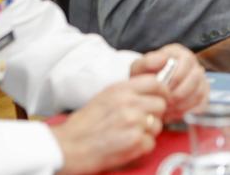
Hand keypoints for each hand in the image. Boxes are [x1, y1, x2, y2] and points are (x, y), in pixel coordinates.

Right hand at [51, 76, 167, 173]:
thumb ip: (129, 92)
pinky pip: (151, 143)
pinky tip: (127, 146)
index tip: (160, 98)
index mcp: (121, 89)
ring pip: (157, 125)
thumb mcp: (105, 97)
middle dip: (154, 115)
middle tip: (141, 122)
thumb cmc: (84, 125)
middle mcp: (129, 103)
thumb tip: (153, 89)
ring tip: (129, 135)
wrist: (67, 147)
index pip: (155, 82)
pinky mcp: (135, 141)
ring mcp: (133, 122)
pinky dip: (141, 147)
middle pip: (160, 105)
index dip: (161, 91)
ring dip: (147, 132)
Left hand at [130, 44, 208, 120]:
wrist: (146, 92)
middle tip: (166, 103)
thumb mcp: (139, 69)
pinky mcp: (202, 94)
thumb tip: (164, 59)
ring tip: (168, 110)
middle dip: (180, 93)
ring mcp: (199, 79)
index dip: (177, 77)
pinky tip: (173, 114)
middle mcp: (192, 64)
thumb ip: (147, 62)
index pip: (187, 60)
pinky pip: (202, 103)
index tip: (164, 89)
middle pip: (196, 77)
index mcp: (179, 53)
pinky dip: (188, 111)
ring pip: (199, 91)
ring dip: (183, 103)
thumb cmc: (143, 78)